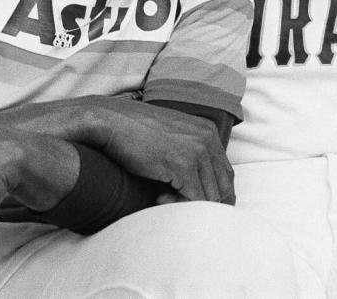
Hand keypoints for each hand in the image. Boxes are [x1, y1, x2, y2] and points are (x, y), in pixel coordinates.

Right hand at [76, 96, 235, 204]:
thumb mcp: (170, 135)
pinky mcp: (183, 164)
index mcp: (208, 130)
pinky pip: (194, 198)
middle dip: (211, 204)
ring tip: (165, 201)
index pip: (225, 170)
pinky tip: (158, 198)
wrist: (111, 121)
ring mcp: (197, 151)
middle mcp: (208, 138)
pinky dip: (179, 206)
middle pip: (224, 184)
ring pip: (211, 194)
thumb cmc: (134, 130)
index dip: (218, 193)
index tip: (204, 207)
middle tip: (189, 214)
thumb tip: (194, 178)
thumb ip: (187, 149)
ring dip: (191, 206)